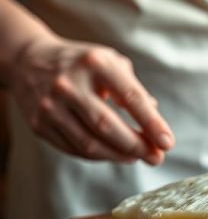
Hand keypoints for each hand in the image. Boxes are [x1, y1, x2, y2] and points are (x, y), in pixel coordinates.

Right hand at [11, 37, 174, 164]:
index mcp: (95, 63)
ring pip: (89, 143)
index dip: (152, 123)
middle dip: (136, 146)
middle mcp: (69, 84)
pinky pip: (73, 149)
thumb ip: (134, 89)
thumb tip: (155, 120)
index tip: (168, 143)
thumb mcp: (112, 62)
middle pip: (107, 126)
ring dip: (118, 156)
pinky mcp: (38, 124)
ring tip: (137, 157)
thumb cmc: (84, 64)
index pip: (131, 97)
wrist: (30, 61)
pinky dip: (98, 156)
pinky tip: (114, 154)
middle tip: (156, 157)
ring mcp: (50, 106)